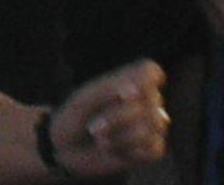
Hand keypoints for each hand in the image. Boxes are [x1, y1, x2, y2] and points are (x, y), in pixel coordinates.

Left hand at [47, 59, 170, 175]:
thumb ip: (110, 90)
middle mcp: (148, 101)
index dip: (140, 82)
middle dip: (115, 118)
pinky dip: (126, 152)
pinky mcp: (154, 150)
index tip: (119, 93)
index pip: (151, 72)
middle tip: (92, 127)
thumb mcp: (87, 98)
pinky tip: (115, 150)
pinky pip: (151, 150)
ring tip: (100, 140)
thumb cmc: (78, 116)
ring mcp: (153, 126)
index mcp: (133, 80)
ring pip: (147, 130)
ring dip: (117, 138)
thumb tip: (134, 91)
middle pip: (147, 103)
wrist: (69, 149)